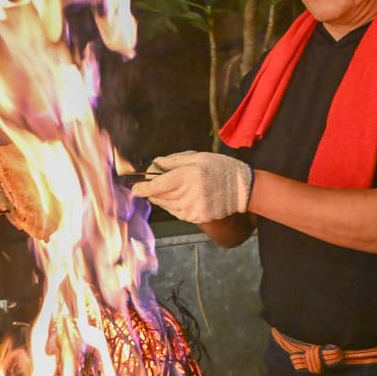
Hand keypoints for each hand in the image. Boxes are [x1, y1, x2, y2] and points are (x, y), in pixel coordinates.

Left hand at [131, 151, 251, 223]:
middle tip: (154, 183)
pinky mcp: (196, 218)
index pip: (157, 186)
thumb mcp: (197, 158)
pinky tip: (181, 197)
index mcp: (186, 176)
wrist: (241, 189)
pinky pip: (176, 212)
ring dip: (163, 198)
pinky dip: (173, 205)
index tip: (135, 188)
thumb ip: (172, 162)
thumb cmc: (219, 169)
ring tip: (173, 188)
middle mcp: (187, 194)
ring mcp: (191, 208)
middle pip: (159, 196)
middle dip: (152, 191)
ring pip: (166, 205)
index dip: (143, 188)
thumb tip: (153, 166)